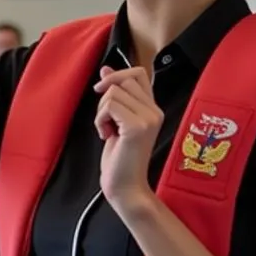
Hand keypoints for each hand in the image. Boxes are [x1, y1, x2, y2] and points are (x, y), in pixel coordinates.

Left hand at [93, 65, 162, 207]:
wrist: (125, 186)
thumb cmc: (119, 158)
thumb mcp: (116, 121)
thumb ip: (116, 96)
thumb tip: (105, 69)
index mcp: (153, 108)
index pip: (138, 73)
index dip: (117, 75)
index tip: (102, 90)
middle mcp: (155, 111)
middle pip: (122, 80)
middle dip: (105, 97)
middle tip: (106, 120)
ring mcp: (148, 118)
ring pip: (112, 93)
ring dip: (100, 113)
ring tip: (108, 132)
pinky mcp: (136, 127)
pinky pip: (109, 106)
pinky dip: (99, 120)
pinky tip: (107, 136)